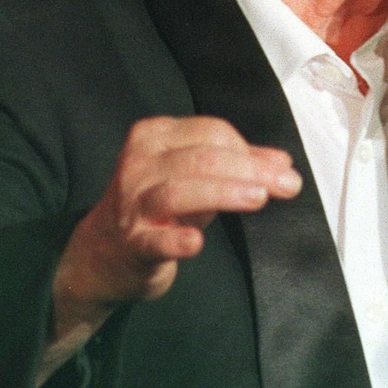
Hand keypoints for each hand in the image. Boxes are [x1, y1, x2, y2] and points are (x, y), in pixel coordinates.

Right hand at [42, 116, 299, 379]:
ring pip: (180, 190)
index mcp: (155, 137)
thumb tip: (282, 163)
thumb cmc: (155, 208)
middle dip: (250, 169)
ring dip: (224, 192)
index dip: (251, 150)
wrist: (100, 255)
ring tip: (258, 198)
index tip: (281, 169)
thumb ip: (236, 165)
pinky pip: (153, 240)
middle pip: (202, 158)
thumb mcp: (193, 177)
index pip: (211, 132)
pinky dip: (176, 239)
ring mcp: (132, 205)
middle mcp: (139, 164)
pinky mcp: (131, 245)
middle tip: (287, 184)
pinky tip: (196, 241)